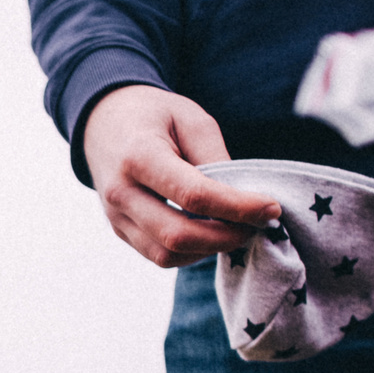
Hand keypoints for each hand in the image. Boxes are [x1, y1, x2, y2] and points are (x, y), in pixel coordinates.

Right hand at [81, 84, 281, 266]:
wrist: (103, 123)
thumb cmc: (153, 116)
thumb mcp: (190, 119)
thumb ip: (215, 157)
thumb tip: (241, 199)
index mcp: (139, 156)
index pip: (194, 195)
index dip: (238, 207)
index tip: (270, 207)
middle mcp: (121, 192)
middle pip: (178, 234)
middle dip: (226, 237)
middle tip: (256, 225)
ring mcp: (116, 216)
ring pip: (168, 254)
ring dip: (209, 250)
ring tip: (235, 230)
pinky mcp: (120, 230)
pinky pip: (159, 255)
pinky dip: (192, 252)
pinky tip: (211, 234)